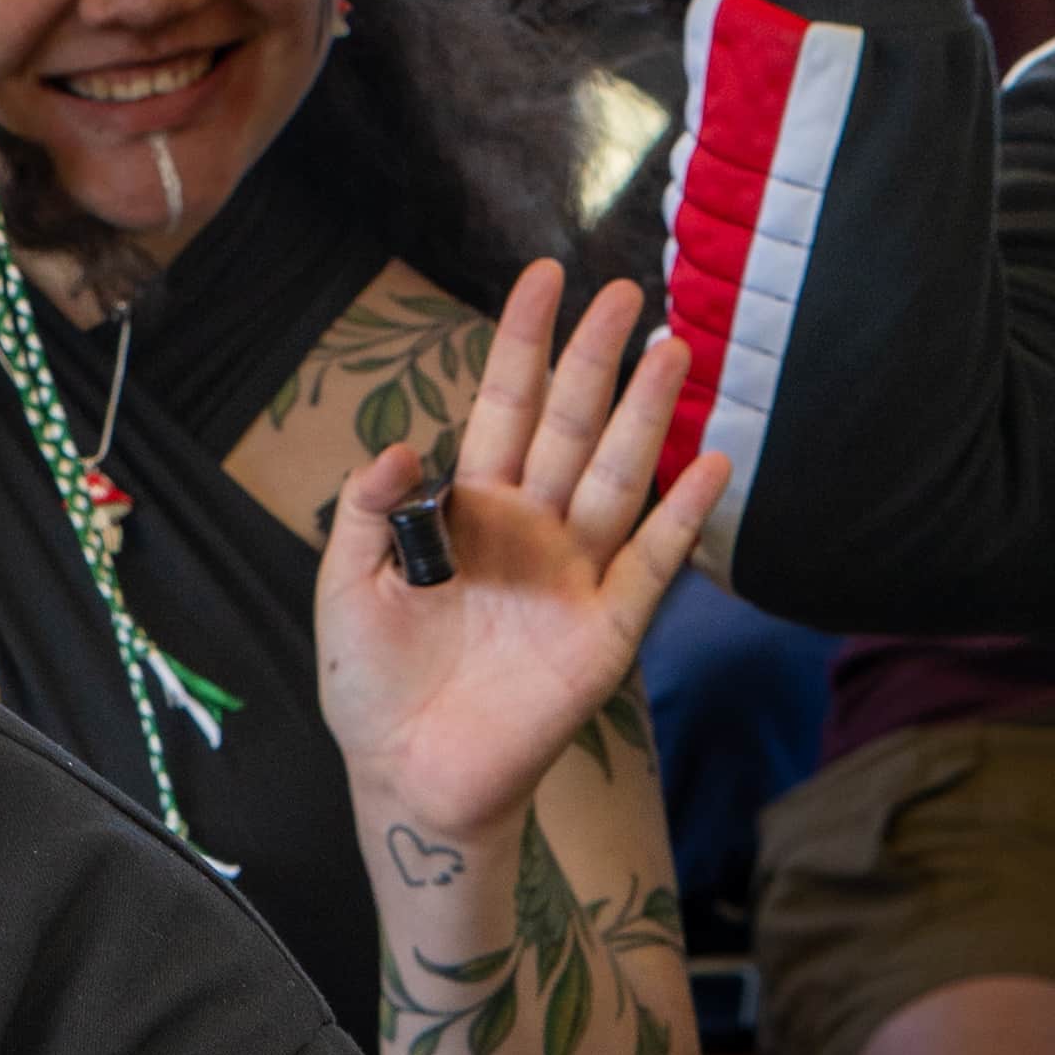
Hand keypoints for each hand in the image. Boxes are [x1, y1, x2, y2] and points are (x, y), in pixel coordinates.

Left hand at [313, 257, 724, 832]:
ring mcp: (572, 577)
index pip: (503, 406)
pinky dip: (684, 517)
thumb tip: (401, 444)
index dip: (522, 343)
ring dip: (648, 417)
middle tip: (627, 294)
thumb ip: (368, 513)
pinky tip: (710, 464)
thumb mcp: (345, 590)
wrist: (408, 776)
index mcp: (468, 511)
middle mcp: (529, 531)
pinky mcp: (604, 633)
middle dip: (597, 359)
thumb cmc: (372, 687)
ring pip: (617, 477)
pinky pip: (650, 564)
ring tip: (676, 352)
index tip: (544, 278)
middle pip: (571, 426)